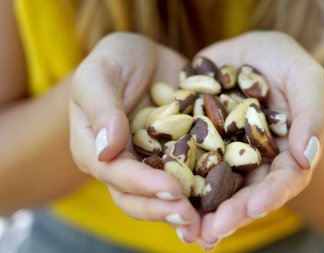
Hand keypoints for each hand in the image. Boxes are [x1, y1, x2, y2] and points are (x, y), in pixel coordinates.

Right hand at [69, 33, 199, 240]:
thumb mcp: (100, 74)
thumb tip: (108, 150)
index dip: (143, 184)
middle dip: (164, 209)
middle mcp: (123, 163)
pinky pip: (190, 175)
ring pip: (164, 195)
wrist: (146, 58)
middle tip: (191, 219)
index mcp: (96, 148)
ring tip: (208, 227)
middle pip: (137, 196)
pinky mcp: (178, 156)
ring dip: (184, 213)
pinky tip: (225, 203)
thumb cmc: (115, 60)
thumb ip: (101, 108)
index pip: (115, 173)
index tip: (172, 189)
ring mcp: (151, 162)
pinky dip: (205, 192)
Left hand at [194, 32, 323, 249]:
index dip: (269, 197)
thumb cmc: (283, 61)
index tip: (252, 209)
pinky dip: (176, 181)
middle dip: (229, 214)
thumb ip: (312, 114)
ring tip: (186, 231)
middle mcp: (252, 161)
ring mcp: (223, 154)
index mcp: (283, 153)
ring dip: (200, 210)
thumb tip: (308, 156)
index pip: (281, 182)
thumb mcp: (305, 77)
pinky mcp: (196, 142)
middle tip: (209, 233)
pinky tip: (162, 195)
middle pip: (244, 193)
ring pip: (213, 187)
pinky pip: (185, 163)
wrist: (246, 49)